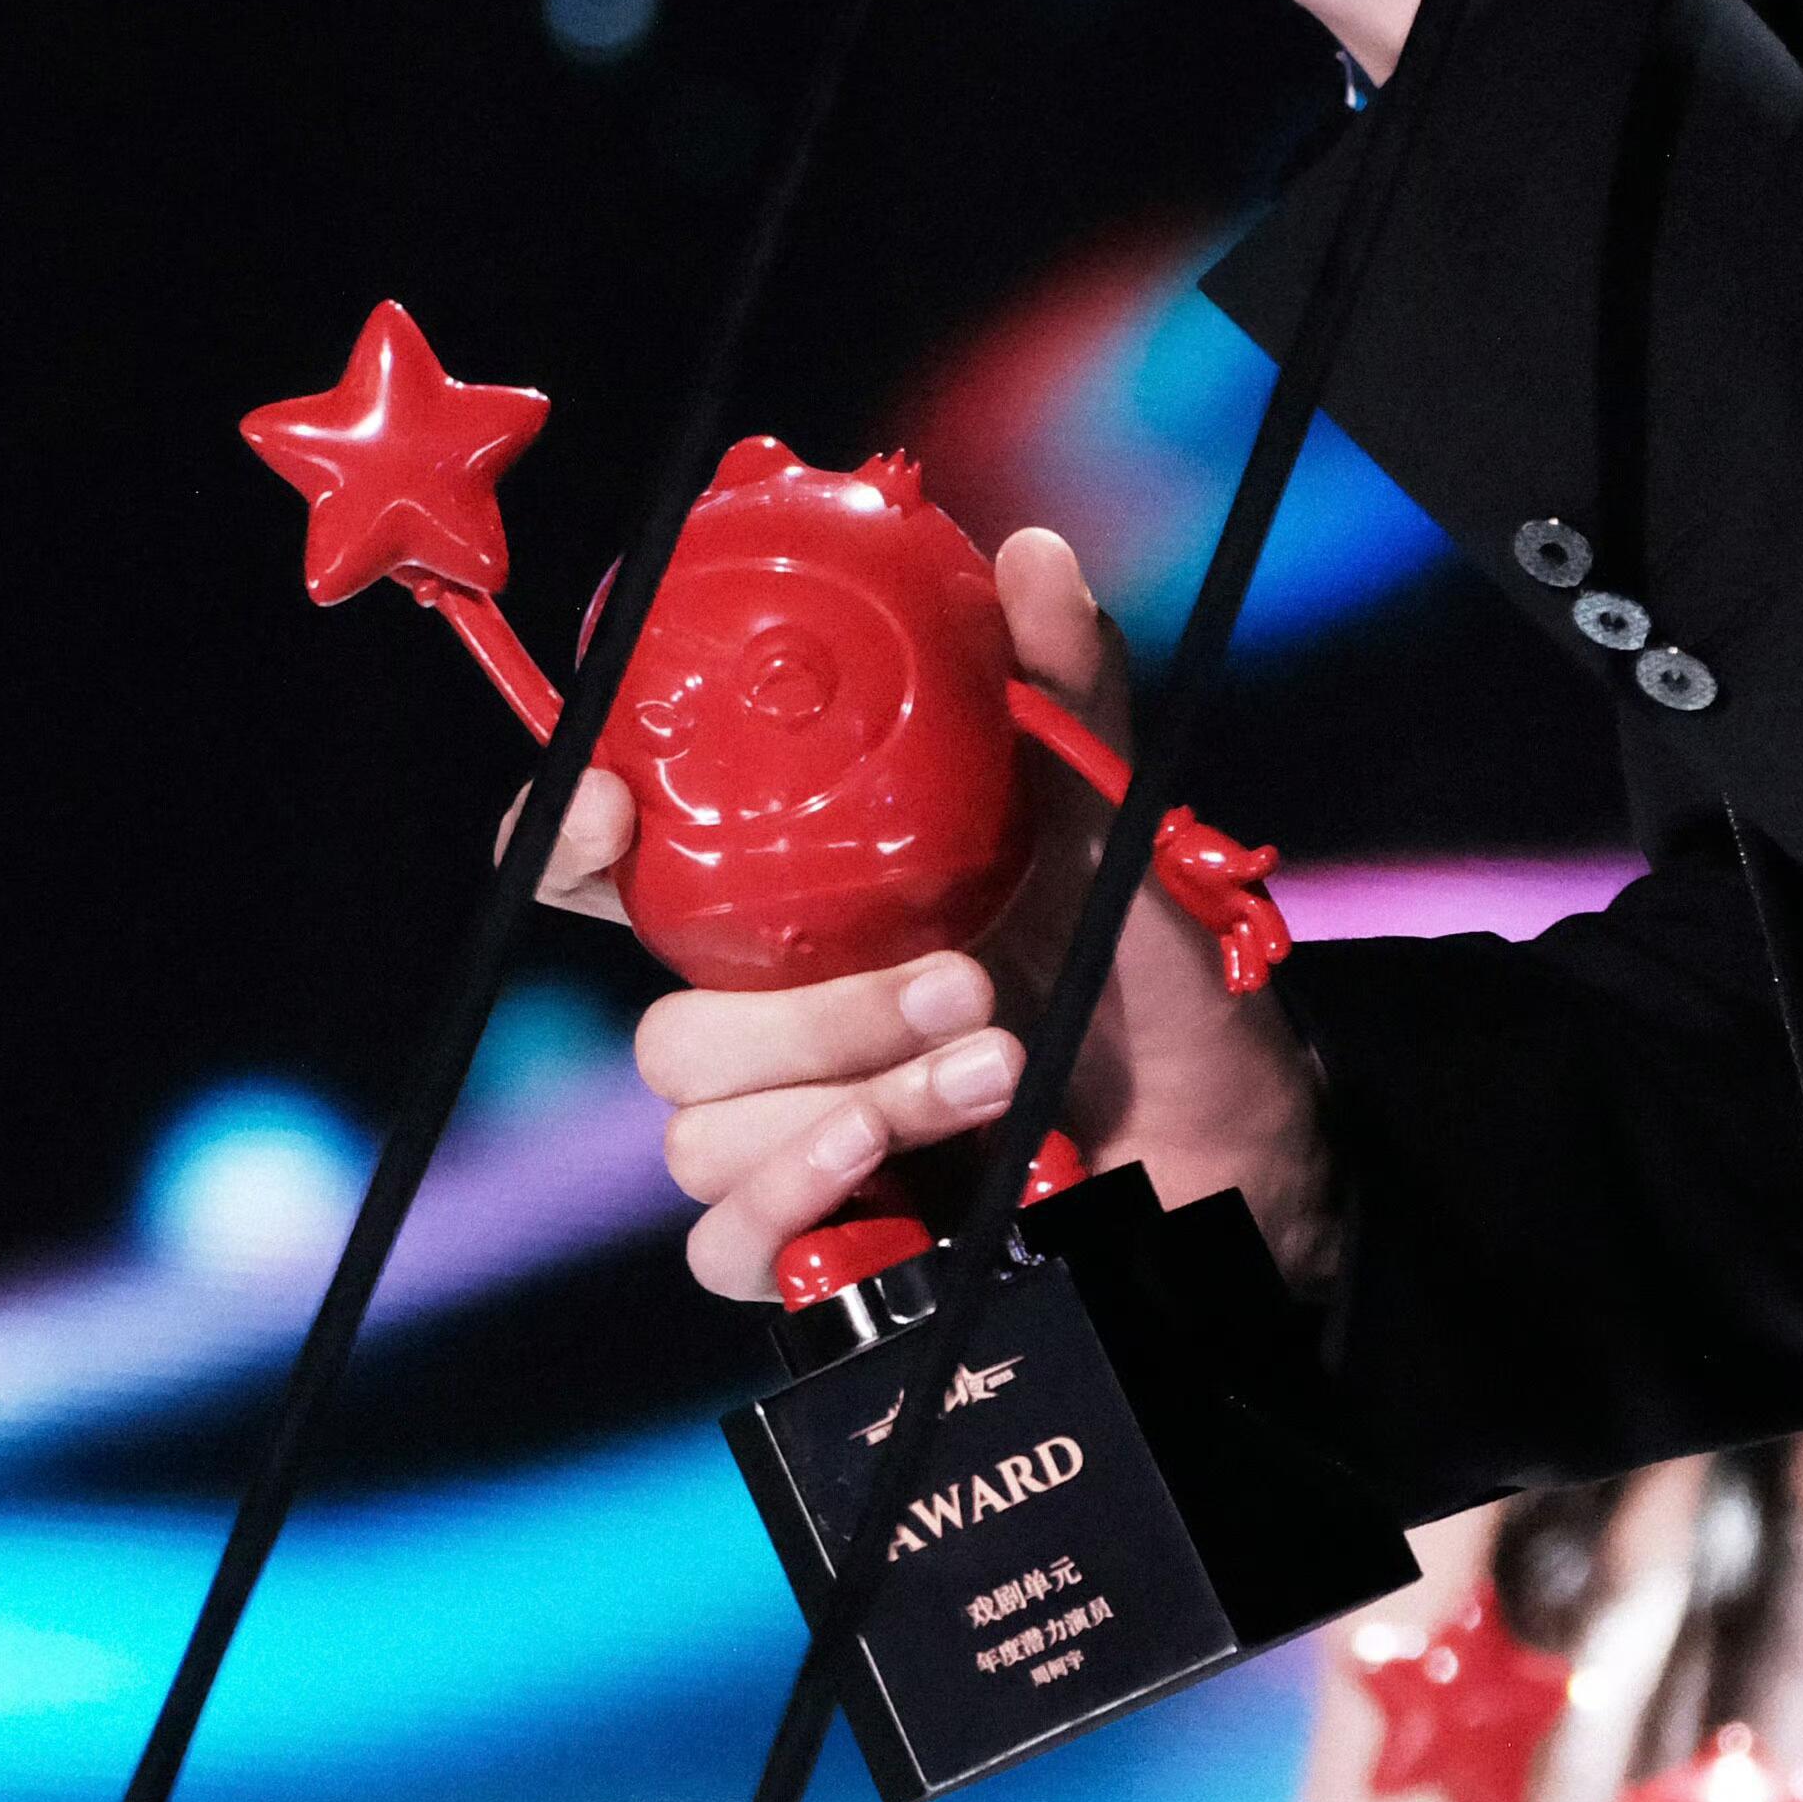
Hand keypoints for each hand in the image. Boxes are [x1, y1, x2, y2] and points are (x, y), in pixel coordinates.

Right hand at [545, 521, 1339, 1303]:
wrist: (1234, 1144)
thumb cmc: (1151, 977)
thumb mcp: (1111, 824)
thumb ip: (1065, 697)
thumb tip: (1036, 556)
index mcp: (800, 909)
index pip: (616, 873)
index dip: (568, 840)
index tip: (613, 812)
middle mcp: (774, 1024)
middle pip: (672, 1027)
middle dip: (814, 1012)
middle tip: (968, 982)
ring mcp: (790, 1138)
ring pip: (698, 1134)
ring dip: (846, 1099)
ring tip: (998, 1070)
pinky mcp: (824, 1245)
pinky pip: (722, 1243)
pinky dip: (793, 1199)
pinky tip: (888, 1163)